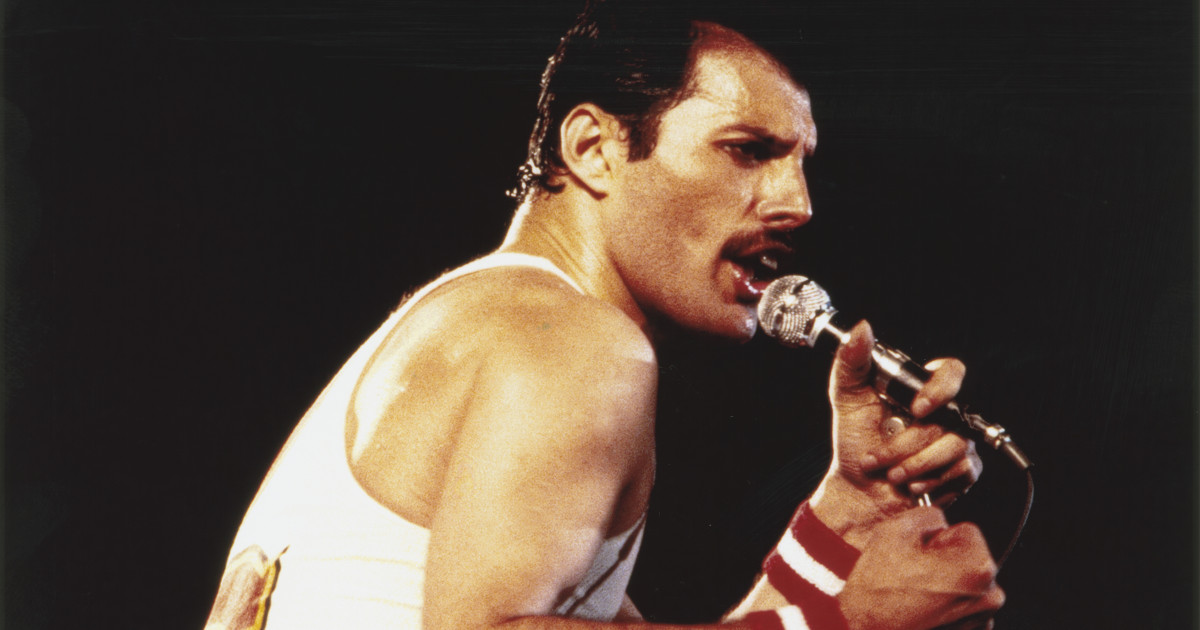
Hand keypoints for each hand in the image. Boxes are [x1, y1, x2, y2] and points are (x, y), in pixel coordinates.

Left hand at [811, 321, 981, 543]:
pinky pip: (961, 470)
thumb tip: (861, 329)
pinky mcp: (963, 468)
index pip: (951, 372)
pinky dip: (931, 481)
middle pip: (949, 418)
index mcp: (919, 388)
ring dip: (915, 465)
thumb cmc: (855, 442)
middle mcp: (943, 412)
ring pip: (955, 447)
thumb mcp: (847, 399)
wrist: (860, 490)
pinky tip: (912, 485)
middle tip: (878, 457)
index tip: (917, 408)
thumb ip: (851, 362)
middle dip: (908, 444)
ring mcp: (957, 440)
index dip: (940, 388)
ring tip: (891, 473)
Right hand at [838, 507, 1004, 629]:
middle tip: (912, 575)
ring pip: (965, 585)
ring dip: (945, 585)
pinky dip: (944, 608)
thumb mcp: (893, 532)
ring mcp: (981, 621)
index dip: (937, 539)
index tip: (918, 556)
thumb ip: (927, 516)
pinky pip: (961, 609)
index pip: (966, 531)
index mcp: (978, 567)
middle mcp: (989, 597)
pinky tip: (919, 612)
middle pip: (968, 559)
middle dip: (945, 561)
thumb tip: (939, 522)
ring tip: (913, 596)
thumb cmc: (878, 592)